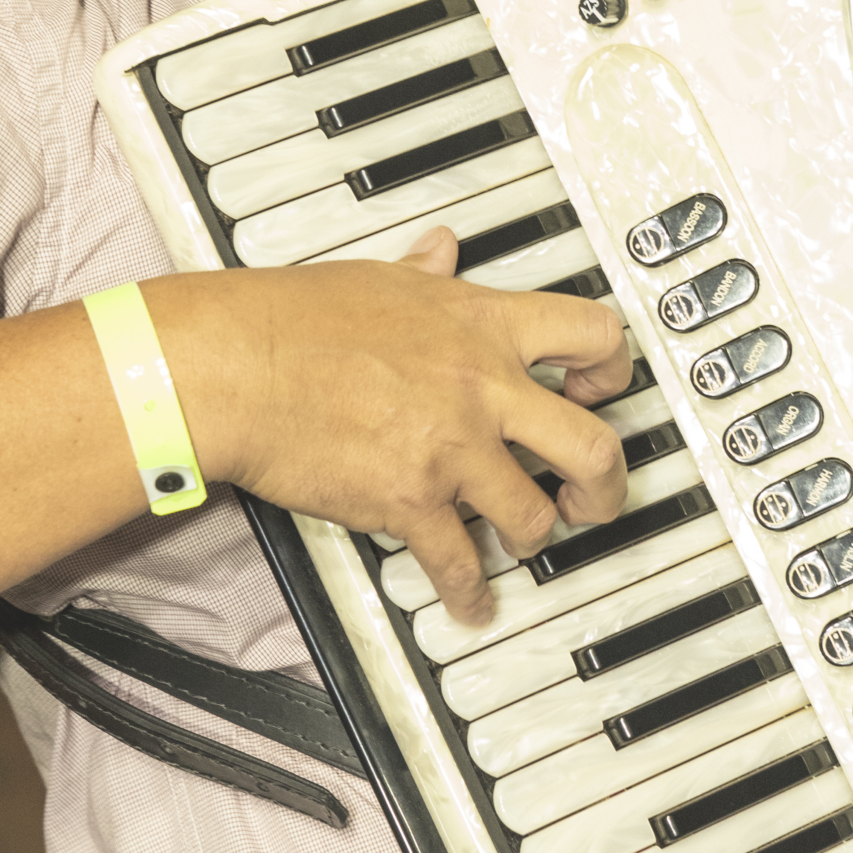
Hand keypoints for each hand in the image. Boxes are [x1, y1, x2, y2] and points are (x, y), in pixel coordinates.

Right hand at [166, 226, 630, 628]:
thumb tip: (439, 249)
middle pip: (591, 445)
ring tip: (524, 543)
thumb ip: (424, 272)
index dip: (613, 369)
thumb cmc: (291, 319)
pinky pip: (458, 562)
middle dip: (606, 484)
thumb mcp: (377, 277)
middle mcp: (482, 387)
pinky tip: (470, 603)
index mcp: (481, 324)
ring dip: (533, 537)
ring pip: (534, 515)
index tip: (603, 388)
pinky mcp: (411, 501)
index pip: (590, 335)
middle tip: (595, 496)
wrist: (240, 365)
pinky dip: (468, 593)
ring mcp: (452, 449)